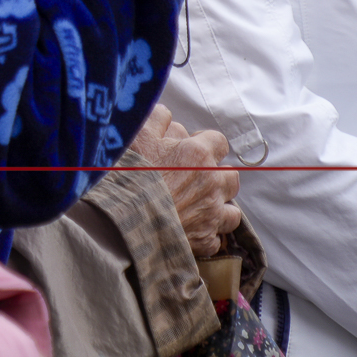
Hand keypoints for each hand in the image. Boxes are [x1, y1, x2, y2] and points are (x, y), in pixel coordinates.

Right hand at [129, 106, 241, 258]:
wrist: (124, 221)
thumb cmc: (129, 175)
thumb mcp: (138, 134)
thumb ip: (157, 118)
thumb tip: (167, 115)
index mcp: (197, 154)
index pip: (219, 142)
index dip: (206, 143)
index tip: (192, 147)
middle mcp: (211, 184)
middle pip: (232, 176)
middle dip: (218, 176)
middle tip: (196, 178)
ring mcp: (211, 215)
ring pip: (233, 211)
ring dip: (219, 207)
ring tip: (201, 208)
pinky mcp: (204, 241)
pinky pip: (217, 239)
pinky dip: (207, 235)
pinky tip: (192, 231)